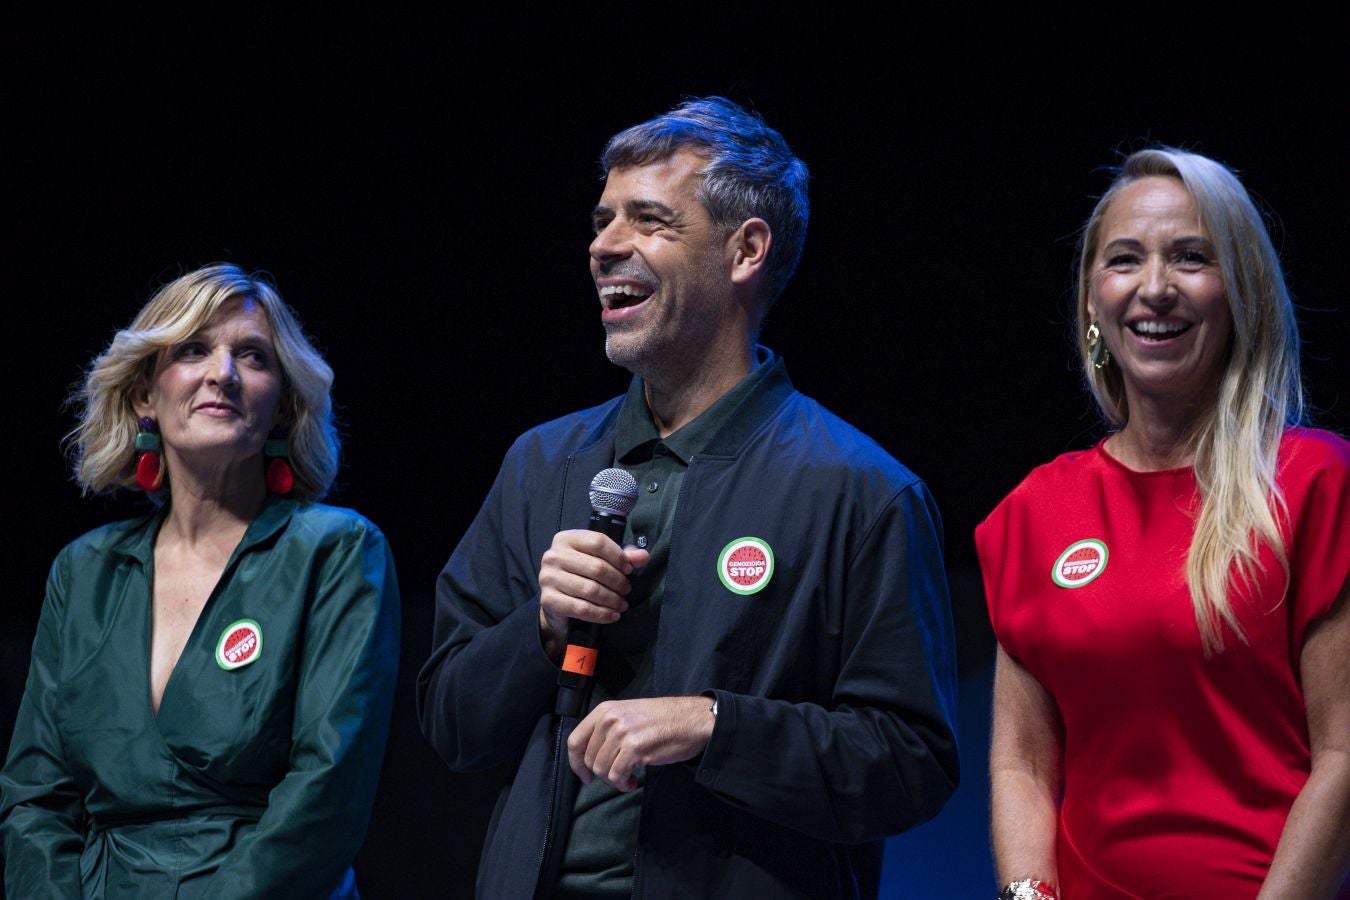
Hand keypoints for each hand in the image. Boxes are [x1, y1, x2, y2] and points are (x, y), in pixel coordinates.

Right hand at [538, 530, 648, 657]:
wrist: (556, 602)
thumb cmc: (581, 575)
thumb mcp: (601, 560)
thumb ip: (623, 556)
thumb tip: (643, 557)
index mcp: (566, 539)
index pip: (598, 542)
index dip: (618, 556)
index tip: (629, 569)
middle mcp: (554, 555)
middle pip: (596, 567)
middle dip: (617, 581)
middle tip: (626, 590)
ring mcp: (548, 577)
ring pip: (590, 589)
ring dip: (611, 599)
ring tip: (622, 604)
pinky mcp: (548, 599)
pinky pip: (581, 608)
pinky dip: (601, 614)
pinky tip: (612, 615)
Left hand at [567, 696, 715, 791]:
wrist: (693, 719)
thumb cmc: (664, 719)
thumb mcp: (629, 715)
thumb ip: (608, 729)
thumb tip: (590, 755)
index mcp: (605, 710)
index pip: (575, 741)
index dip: (576, 764)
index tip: (585, 776)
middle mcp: (610, 719)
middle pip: (589, 759)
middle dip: (601, 774)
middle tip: (619, 776)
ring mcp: (622, 733)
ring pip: (602, 769)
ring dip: (614, 780)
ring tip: (628, 778)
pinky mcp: (635, 748)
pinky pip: (617, 775)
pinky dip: (623, 784)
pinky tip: (633, 782)